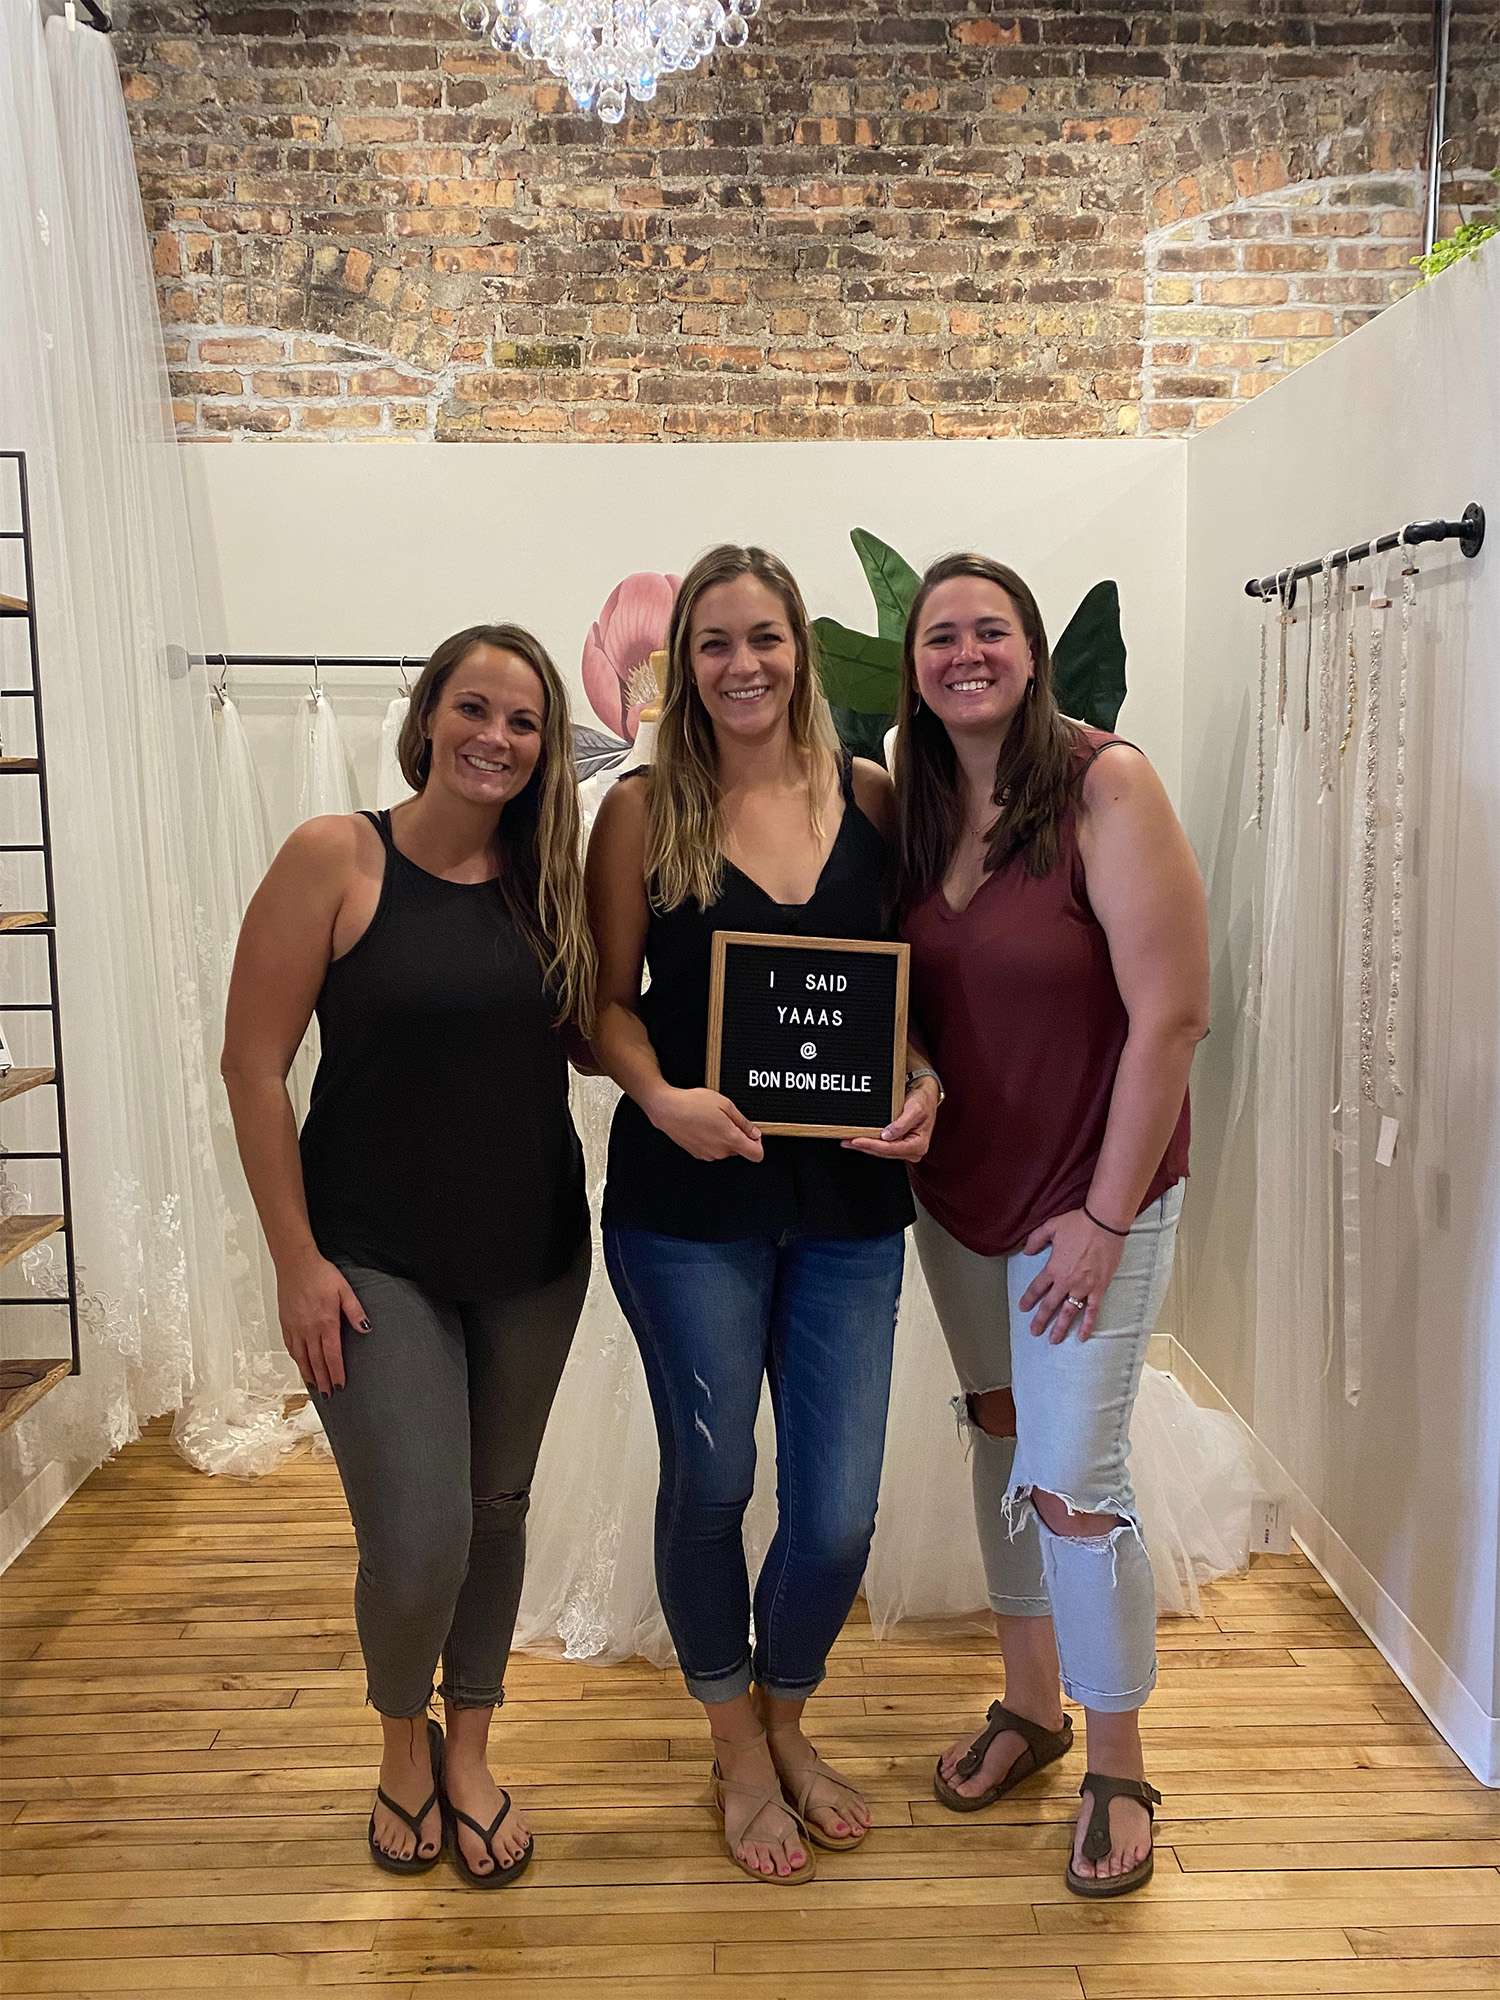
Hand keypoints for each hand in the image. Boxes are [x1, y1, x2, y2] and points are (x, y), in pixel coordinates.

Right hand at [276, 1248, 369, 1393]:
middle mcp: (309, 1329)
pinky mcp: (286, 1323)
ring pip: (302, 1357)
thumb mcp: (344, 1290)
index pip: (332, 1355)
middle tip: (329, 1395)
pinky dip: (296, 1360)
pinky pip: (290, 1347)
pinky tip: (300, 1365)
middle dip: (324, 1380)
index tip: (340, 1385)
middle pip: (316, 1361)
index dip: (336, 1372)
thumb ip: (355, 1311)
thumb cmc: (320, 1274)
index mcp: (326, 1322)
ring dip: (309, 1374)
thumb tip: (366, 1328)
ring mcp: (295, 1327)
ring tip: (315, 1387)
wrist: (295, 1264)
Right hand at [649, 1086, 763, 1162]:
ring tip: (712, 1120)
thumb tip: (754, 1132)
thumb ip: (743, 1122)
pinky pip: (713, 1149)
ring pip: (726, 1149)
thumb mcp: (725, 1104)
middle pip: (740, 1150)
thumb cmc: (692, 1104)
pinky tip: (703, 1126)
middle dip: (738, 1136)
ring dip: (724, 1138)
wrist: (667, 1109)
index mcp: (730, 1139)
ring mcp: (708, 1154)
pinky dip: (712, 1140)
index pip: (757, 1154)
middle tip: (727, 1119)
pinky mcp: (698, 1154)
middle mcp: (720, 1151)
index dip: (758, 1144)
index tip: (752, 1134)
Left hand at [842, 1076, 939, 1161]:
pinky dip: (869, 1142)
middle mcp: (912, 1150)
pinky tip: (858, 1139)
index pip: (891, 1149)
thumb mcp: (915, 1109)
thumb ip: (901, 1124)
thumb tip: (887, 1136)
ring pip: (880, 1151)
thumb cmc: (923, 1101)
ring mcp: (905, 1149)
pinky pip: (881, 1145)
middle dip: (864, 1147)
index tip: (856, 1140)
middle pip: (883, 1152)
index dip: (872, 1145)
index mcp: (918, 1145)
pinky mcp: (898, 1144)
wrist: (925, 1094)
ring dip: (864, 1146)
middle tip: (847, 1141)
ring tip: (848, 1141)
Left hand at [1017, 1209, 1126, 1342]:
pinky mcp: (1099, 1289)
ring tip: (1053, 1340)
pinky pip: (1092, 1311)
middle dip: (1040, 1320)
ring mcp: (1083, 1287)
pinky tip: (1081, 1336)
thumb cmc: (1078, 1223)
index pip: (1037, 1288)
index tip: (1023, 1308)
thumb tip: (1026, 1251)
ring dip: (1060, 1327)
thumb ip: (1036, 1239)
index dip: (1028, 1299)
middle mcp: (1066, 1281)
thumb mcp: (1051, 1227)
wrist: (1104, 1223)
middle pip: (1050, 1305)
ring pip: (1069, 1312)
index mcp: (1053, 1268)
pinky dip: (1087, 1325)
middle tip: (1034, 1332)